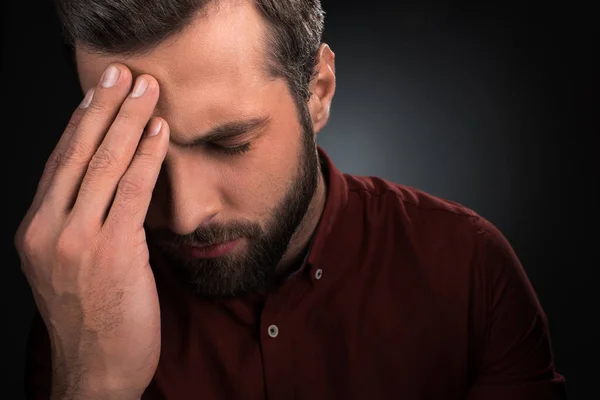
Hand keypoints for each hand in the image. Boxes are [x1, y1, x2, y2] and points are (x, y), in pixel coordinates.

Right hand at [15, 64, 168, 398]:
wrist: (96, 369)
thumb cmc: (90, 319)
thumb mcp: (68, 267)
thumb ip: (79, 225)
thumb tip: (107, 186)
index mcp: (35, 230)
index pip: (59, 162)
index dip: (80, 122)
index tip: (97, 92)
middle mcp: (48, 229)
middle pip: (78, 153)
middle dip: (102, 107)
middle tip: (121, 73)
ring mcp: (77, 240)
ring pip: (105, 165)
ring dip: (128, 120)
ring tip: (145, 89)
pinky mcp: (112, 251)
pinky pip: (133, 192)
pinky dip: (148, 157)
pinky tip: (159, 132)